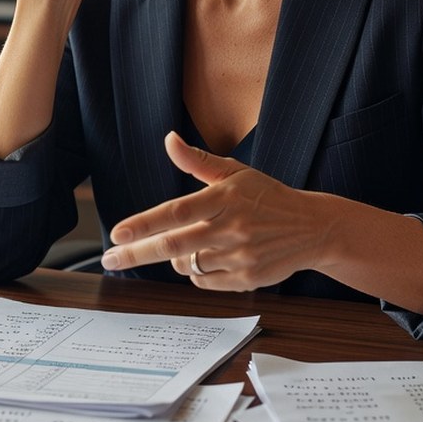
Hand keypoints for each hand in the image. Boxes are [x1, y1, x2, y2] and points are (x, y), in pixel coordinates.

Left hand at [101, 131, 332, 290]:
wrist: (313, 228)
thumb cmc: (267, 197)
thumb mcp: (236, 173)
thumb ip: (198, 161)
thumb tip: (169, 139)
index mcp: (224, 198)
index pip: (175, 212)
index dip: (144, 224)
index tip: (117, 234)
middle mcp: (231, 228)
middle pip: (173, 245)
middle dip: (136, 254)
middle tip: (110, 259)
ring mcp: (239, 256)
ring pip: (186, 265)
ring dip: (176, 258)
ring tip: (189, 245)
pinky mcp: (247, 279)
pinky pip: (204, 281)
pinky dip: (197, 272)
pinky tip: (210, 257)